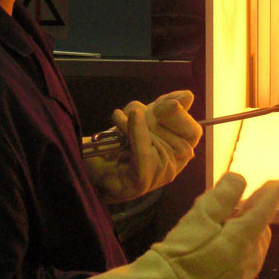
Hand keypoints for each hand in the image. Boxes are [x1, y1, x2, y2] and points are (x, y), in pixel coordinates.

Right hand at [73, 172, 278, 278]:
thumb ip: (224, 195)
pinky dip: (233, 262)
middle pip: (260, 233)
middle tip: (230, 213)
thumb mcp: (199, 216)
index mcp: (244, 238)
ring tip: (219, 236)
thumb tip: (240, 180)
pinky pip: (240, 275)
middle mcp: (250, 263)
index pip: (267, 208)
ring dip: (243, 241)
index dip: (275, 192)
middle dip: (252, 219)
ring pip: (252, 255)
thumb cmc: (178, 253)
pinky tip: (211, 262)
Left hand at [86, 90, 201, 201]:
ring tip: (119, 118)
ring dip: (136, 125)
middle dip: (155, 118)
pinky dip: (136, 133)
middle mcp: (171, 167)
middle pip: (176, 138)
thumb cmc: (115, 142)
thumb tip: (188, 95)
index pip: (193, 132)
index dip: (180, 115)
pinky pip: (145, 153)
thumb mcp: (144, 117)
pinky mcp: (140, 182)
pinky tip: (120, 118)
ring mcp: (157, 178)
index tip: (164, 104)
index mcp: (176, 151)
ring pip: (158, 144)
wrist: (86, 160)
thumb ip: (166, 107)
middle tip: (134, 110)